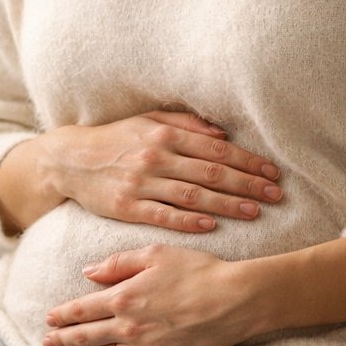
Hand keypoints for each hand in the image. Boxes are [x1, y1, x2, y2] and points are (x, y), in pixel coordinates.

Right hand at [32, 110, 281, 232]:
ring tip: (254, 212)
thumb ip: (186, 124)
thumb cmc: (115, 138)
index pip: (217, 148)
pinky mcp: (127, 207)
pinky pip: (164, 215)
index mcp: (164, 132)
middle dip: (247, 185)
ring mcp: (141, 183)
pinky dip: (189, 221)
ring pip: (193, 196)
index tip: (272, 173)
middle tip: (275, 195)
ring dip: (227, 205)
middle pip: (211, 172)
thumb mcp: (148, 119)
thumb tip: (223, 133)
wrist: (70, 160)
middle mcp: (156, 156)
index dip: (248, 161)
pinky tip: (212, 225)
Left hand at [41, 245, 264, 345]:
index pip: (81, 310)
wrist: (235, 300)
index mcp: (125, 296)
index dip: (62, 316)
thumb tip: (88, 272)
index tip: (49, 320)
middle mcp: (129, 326)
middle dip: (62, 339)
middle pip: (85, 336)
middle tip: (46, 342)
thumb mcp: (155, 255)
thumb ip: (118, 263)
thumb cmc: (197, 271)